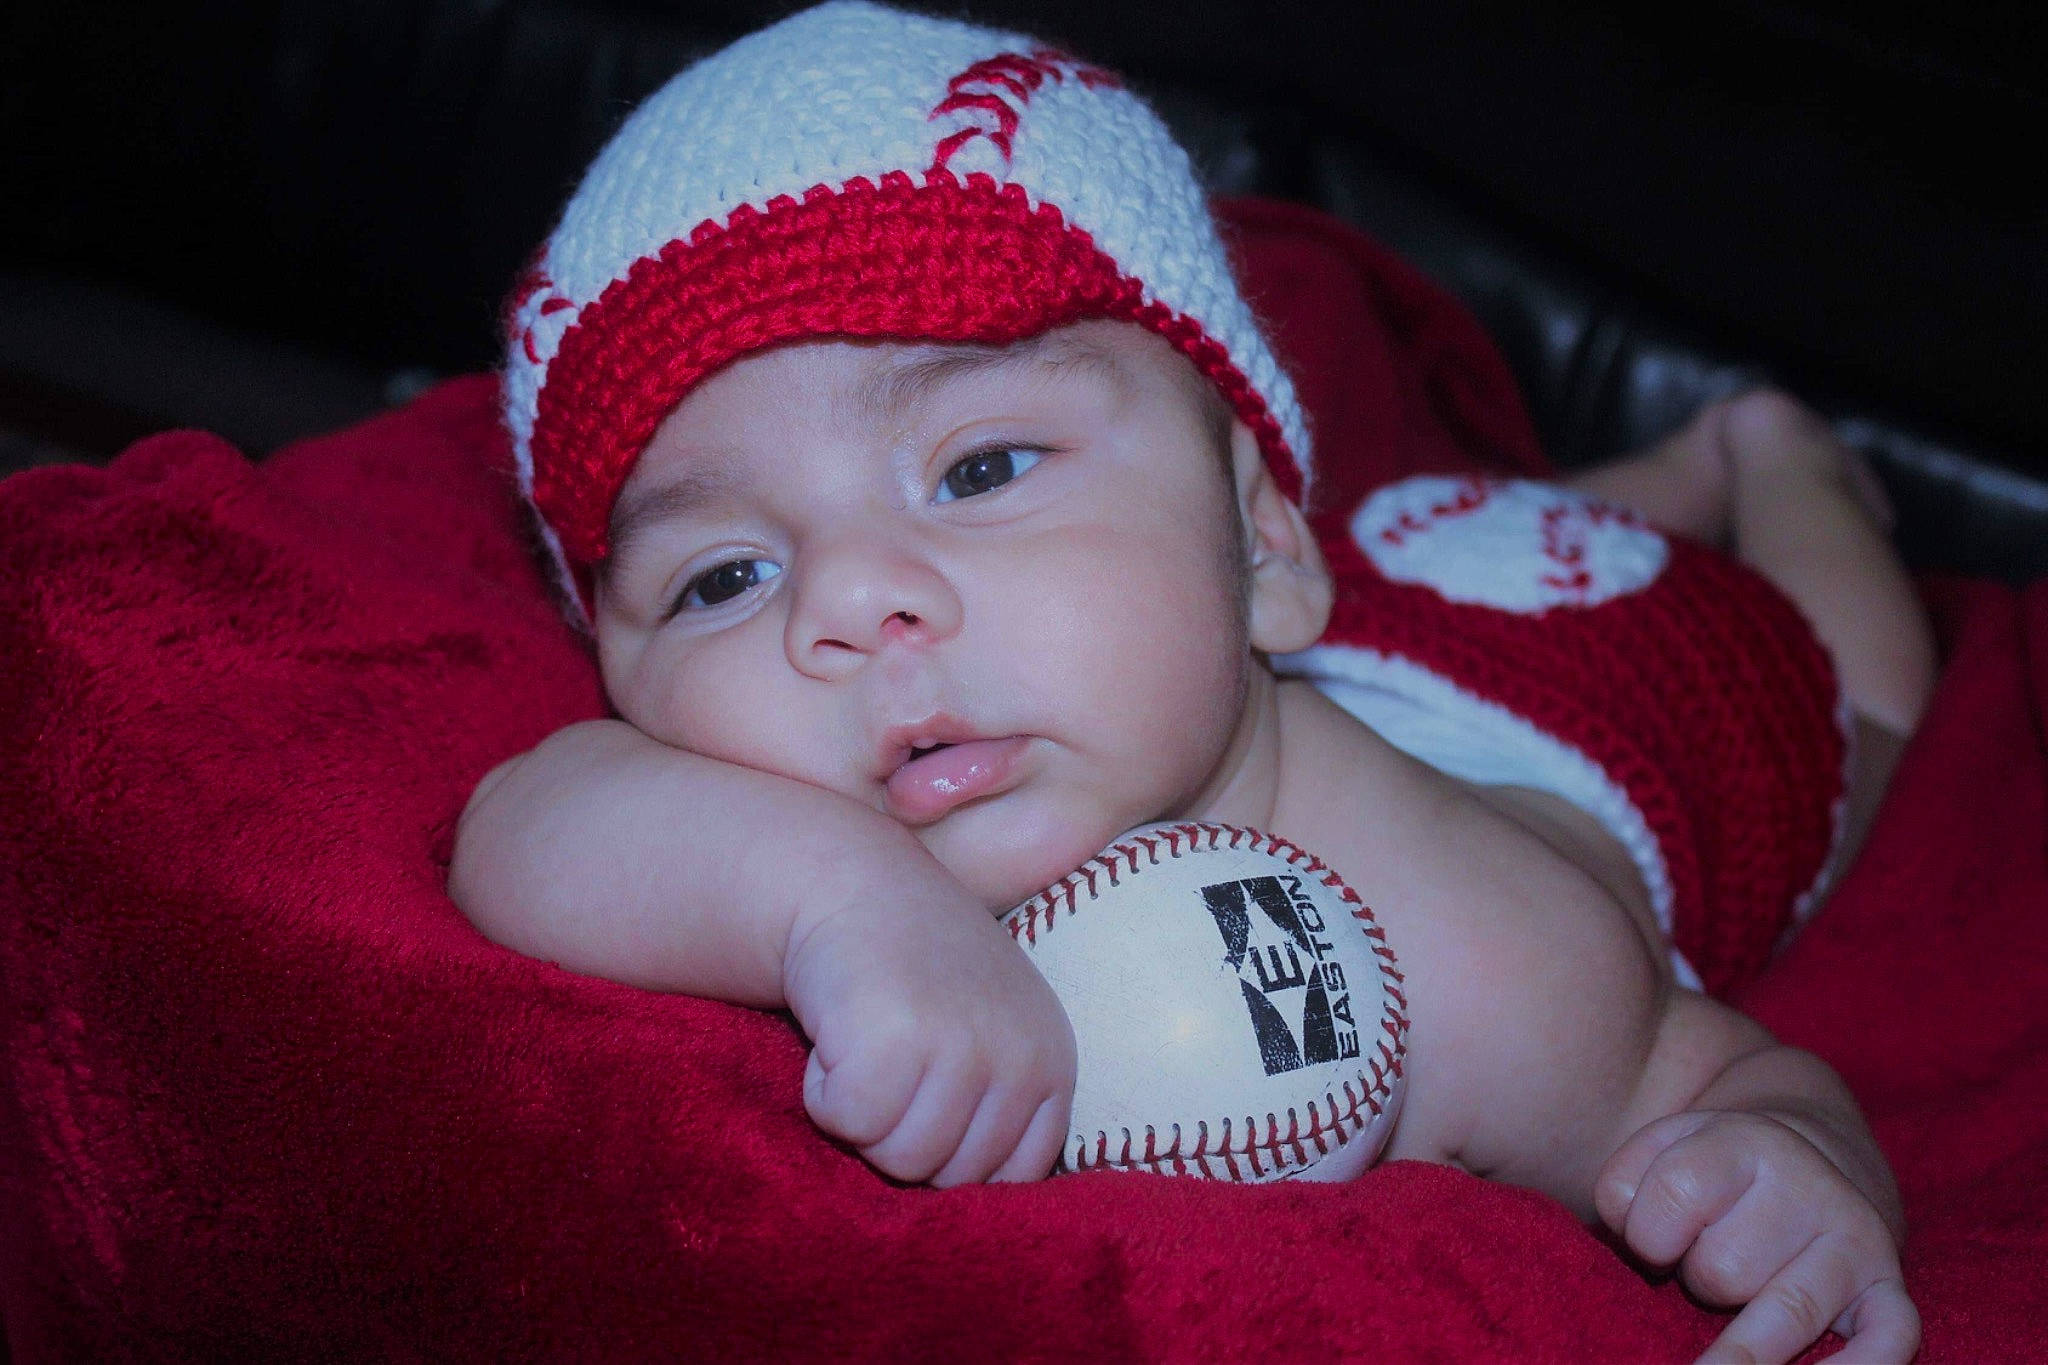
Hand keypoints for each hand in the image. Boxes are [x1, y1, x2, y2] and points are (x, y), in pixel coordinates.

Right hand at [783, 863, 1076, 1186]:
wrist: (854, 885)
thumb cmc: (915, 970)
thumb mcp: (990, 1032)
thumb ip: (999, 1107)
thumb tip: (982, 1217)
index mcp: (1052, 1065)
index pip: (1010, 1180)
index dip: (950, 1154)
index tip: (925, 1095)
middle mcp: (1019, 1058)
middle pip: (947, 1178)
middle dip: (899, 1132)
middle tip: (890, 1056)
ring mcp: (961, 1048)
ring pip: (897, 1159)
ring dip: (861, 1113)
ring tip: (868, 1042)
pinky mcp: (894, 1040)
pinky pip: (848, 1121)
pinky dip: (823, 1090)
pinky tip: (839, 1031)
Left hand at [1596, 1110, 1918, 1363]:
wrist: (1809, 1162)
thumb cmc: (1712, 1174)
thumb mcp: (1660, 1152)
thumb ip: (1621, 1191)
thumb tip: (1638, 1251)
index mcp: (1746, 1142)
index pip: (1674, 1194)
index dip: (1645, 1231)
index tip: (1651, 1239)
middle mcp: (1810, 1187)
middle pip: (1722, 1269)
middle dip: (1698, 1278)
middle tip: (1709, 1256)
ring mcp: (1855, 1241)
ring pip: (1783, 1313)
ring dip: (1742, 1329)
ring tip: (1731, 1319)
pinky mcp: (1888, 1289)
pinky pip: (1891, 1338)